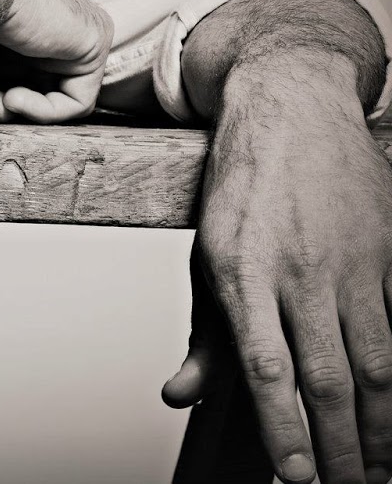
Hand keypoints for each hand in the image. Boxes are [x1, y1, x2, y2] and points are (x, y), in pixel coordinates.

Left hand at [162, 53, 391, 483]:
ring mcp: (350, 264)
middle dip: (341, 449)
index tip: (296, 479)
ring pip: (377, 363)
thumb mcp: (205, 254)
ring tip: (378, 470)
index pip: (267, 372)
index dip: (286, 433)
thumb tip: (180, 394)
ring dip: (381, 427)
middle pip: (329, 379)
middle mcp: (298, 272)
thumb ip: (203, 334)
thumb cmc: (243, 183)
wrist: (292, 106)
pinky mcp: (387, 253)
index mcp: (242, 273)